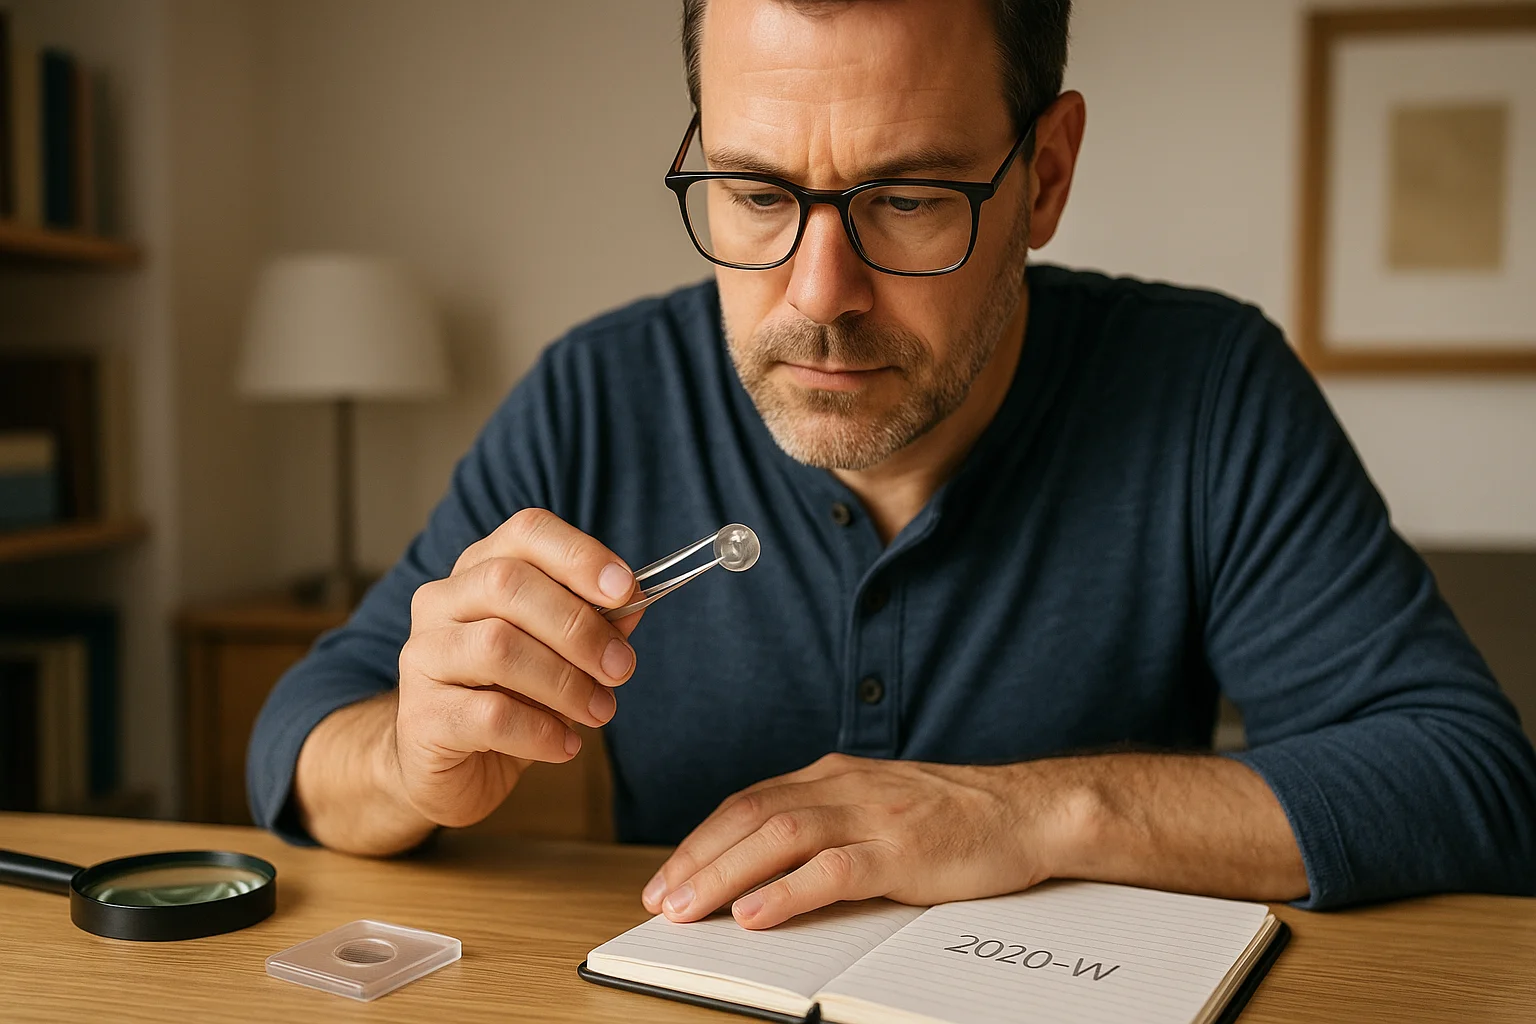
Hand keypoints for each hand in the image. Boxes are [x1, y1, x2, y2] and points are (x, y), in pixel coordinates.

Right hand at [393, 508, 644, 827]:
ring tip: (599, 711)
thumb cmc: (508, 699)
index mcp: (479, 571)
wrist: (446, 769)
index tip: (626, 591)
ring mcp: (422, 656)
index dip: (580, 555)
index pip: (526, 532)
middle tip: (620, 668)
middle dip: (578, 626)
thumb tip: (633, 603)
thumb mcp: (559, 656)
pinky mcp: (421, 716)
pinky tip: (565, 745)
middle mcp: (441, 602)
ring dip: (565, 682)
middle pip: (508, 584)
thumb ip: (594, 624)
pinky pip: (490, 715)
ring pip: (498, 647)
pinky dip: (541, 731)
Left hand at [641, 754, 1079, 929]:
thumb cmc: (951, 817)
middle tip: (659, 900)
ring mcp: (872, 817)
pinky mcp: (901, 852)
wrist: (1025, 811)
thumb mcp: (875, 807)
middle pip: (750, 817)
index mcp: (832, 776)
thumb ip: (825, 822)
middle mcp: (843, 788)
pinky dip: (787, 893)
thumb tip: (762, 863)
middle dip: (697, 859)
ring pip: (778, 839)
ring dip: (725, 874)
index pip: (748, 802)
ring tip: (689, 909)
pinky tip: (755, 914)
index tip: (667, 876)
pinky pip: (832, 870)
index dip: (701, 840)